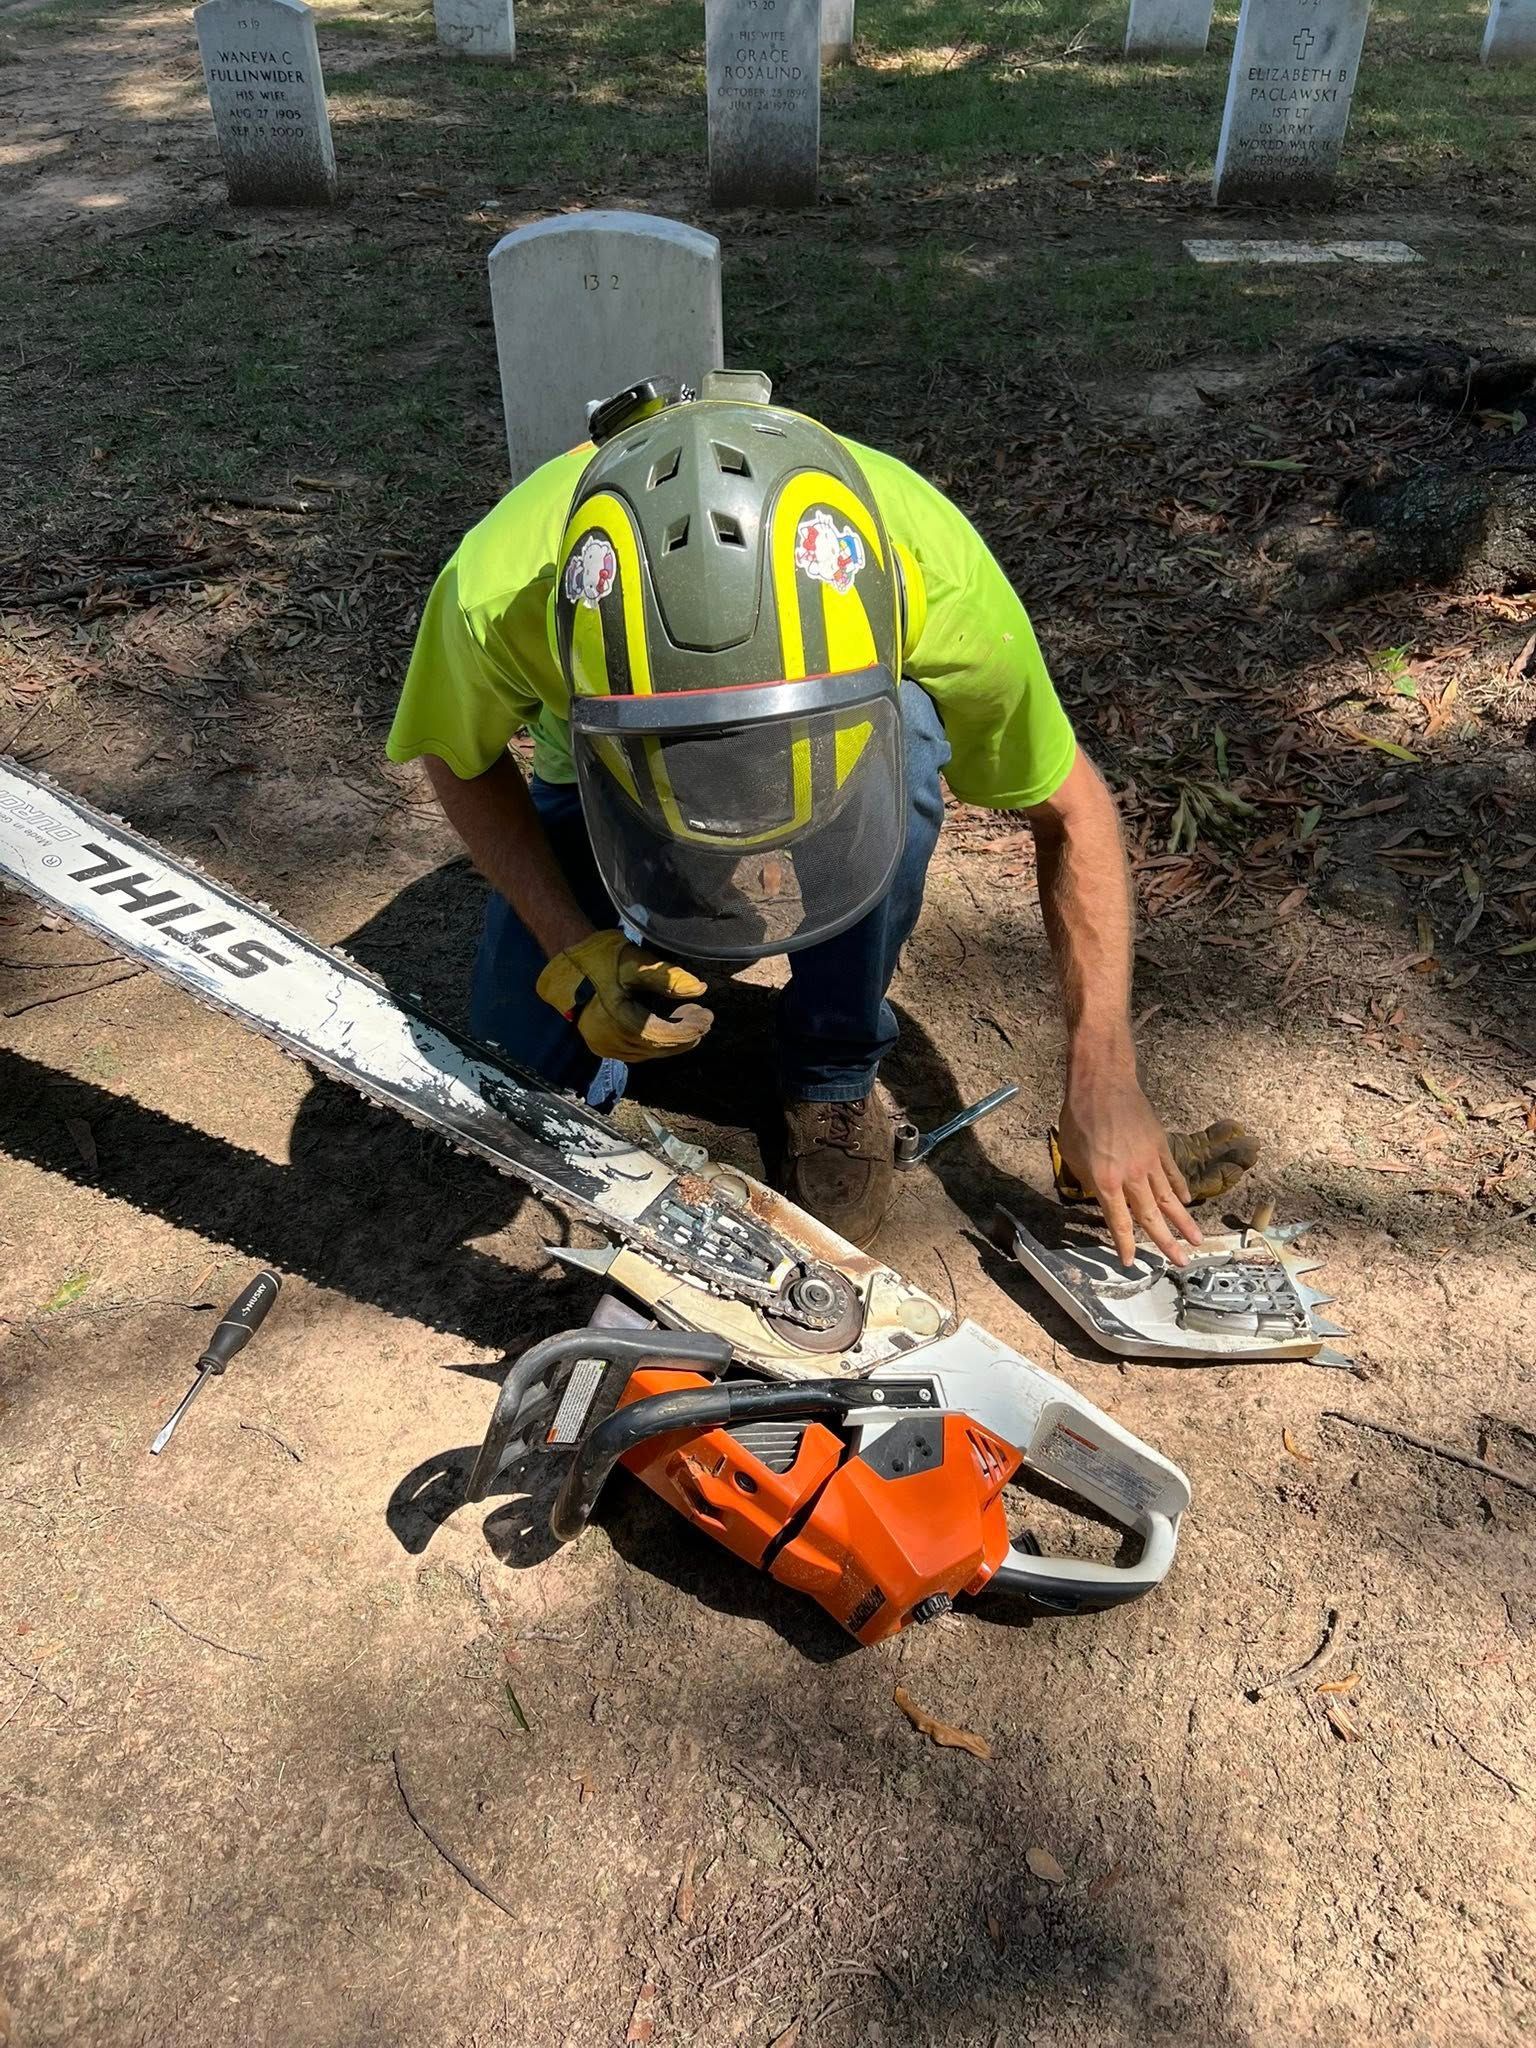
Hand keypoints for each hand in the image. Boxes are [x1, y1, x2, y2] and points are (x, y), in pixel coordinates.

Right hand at [536, 928, 711, 1064]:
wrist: (570, 966)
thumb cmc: (602, 959)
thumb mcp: (636, 963)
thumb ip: (668, 977)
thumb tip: (700, 989)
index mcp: (614, 1018)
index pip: (658, 1034)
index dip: (686, 1029)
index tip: (707, 1017)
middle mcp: (607, 1039)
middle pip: (655, 1047)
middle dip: (684, 1035)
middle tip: (704, 1017)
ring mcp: (603, 1046)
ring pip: (648, 1053)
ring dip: (672, 1040)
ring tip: (690, 1018)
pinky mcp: (602, 1047)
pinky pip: (637, 1052)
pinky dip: (656, 1043)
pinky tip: (669, 1027)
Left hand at [1056, 1066, 1200, 1269]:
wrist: (1103, 1084)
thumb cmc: (1080, 1117)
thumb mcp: (1073, 1156)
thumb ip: (1089, 1181)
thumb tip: (1101, 1196)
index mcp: (1107, 1181)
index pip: (1119, 1222)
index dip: (1124, 1245)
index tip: (1130, 1262)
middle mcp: (1133, 1176)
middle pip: (1152, 1217)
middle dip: (1167, 1243)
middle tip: (1181, 1263)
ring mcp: (1150, 1160)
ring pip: (1170, 1198)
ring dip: (1184, 1222)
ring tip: (1198, 1241)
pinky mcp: (1160, 1145)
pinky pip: (1172, 1173)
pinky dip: (1180, 1189)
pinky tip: (1187, 1202)